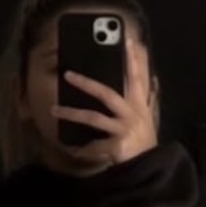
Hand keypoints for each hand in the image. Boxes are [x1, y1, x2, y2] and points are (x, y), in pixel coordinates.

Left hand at [58, 39, 157, 167]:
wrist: (150, 165)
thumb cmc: (145, 139)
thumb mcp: (147, 115)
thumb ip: (148, 96)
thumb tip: (151, 76)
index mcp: (138, 103)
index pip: (136, 77)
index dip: (133, 59)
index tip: (128, 41)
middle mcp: (131, 113)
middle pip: (106, 94)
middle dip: (86, 83)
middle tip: (68, 75)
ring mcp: (123, 128)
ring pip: (93, 118)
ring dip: (72, 113)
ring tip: (54, 109)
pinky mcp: (117, 144)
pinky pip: (93, 145)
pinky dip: (83, 149)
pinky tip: (72, 149)